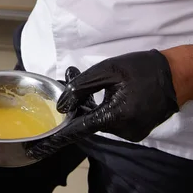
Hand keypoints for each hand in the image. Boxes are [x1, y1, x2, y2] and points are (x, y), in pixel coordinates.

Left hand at [26, 50, 178, 159]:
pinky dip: (105, 110)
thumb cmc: (140, 69)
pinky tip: (111, 94)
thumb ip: (81, 88)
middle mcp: (123, 131)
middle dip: (80, 106)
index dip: (58, 137)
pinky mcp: (136, 131)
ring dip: (93, 107)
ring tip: (99, 84)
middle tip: (73, 79)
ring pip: (100, 122)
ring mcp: (132, 134)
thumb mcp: (106, 71)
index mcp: (115, 116)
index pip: (79, 130)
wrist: (175, 75)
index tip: (40, 146)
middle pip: (89, 122)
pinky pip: (113, 123)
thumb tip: (62, 106)